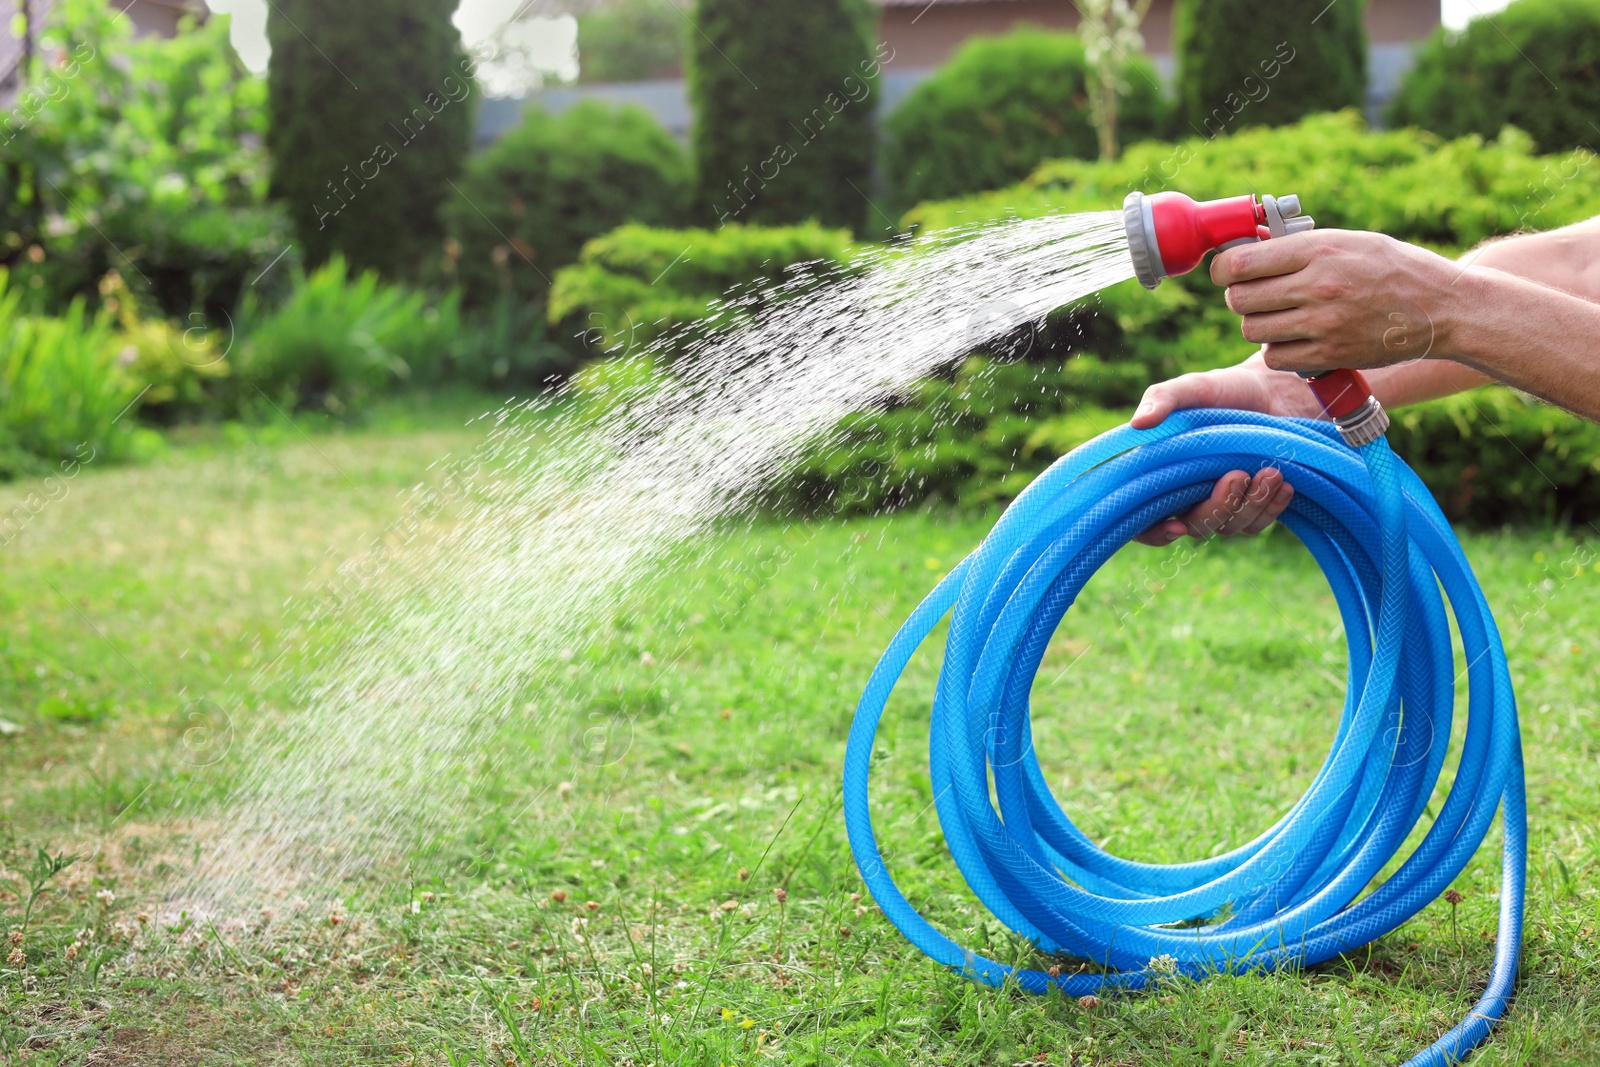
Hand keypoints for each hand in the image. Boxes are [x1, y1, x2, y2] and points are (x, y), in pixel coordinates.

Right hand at [1129, 352, 1314, 545]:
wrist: (1273, 392)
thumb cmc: (1224, 390)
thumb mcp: (1192, 388)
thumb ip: (1163, 399)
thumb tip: (1138, 423)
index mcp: (1164, 473)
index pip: (1145, 519)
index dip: (1154, 532)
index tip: (1176, 528)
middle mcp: (1189, 495)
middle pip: (1195, 526)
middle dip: (1218, 507)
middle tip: (1239, 473)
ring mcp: (1222, 504)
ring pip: (1230, 527)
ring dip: (1251, 504)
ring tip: (1272, 470)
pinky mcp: (1253, 506)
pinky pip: (1257, 524)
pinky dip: (1272, 507)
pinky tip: (1284, 484)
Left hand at [1211, 229, 1459, 373]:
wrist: (1444, 307)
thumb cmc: (1393, 268)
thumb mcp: (1348, 241)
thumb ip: (1297, 247)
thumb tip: (1245, 249)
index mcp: (1319, 249)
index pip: (1241, 263)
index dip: (1223, 269)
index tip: (1227, 272)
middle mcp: (1318, 286)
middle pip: (1239, 299)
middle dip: (1240, 297)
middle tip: (1258, 295)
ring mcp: (1324, 324)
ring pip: (1252, 330)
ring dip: (1259, 324)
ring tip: (1281, 316)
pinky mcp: (1331, 354)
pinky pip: (1275, 357)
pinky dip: (1278, 350)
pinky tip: (1297, 338)